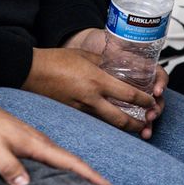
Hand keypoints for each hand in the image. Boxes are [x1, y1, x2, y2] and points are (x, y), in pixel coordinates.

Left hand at [0, 97, 112, 184]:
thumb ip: (8, 166)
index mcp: (36, 143)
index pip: (69, 161)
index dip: (89, 174)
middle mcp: (39, 140)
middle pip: (71, 160)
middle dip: (89, 175)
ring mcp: (33, 139)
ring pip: (60, 158)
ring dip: (76, 171)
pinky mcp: (25, 141)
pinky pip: (50, 156)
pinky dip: (60, 166)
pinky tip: (58, 173)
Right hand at [24, 47, 157, 136]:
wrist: (31, 72)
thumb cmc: (56, 60)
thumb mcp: (85, 55)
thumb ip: (103, 62)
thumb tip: (116, 66)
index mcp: (97, 81)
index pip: (129, 95)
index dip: (145, 101)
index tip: (152, 102)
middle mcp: (92, 99)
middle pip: (122, 120)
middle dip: (138, 125)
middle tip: (147, 125)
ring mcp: (81, 110)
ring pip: (109, 125)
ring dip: (124, 128)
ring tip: (134, 129)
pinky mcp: (73, 115)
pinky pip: (94, 123)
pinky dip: (105, 125)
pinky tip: (110, 125)